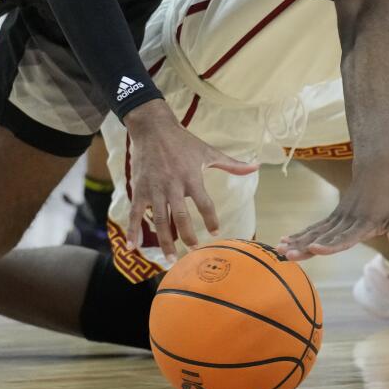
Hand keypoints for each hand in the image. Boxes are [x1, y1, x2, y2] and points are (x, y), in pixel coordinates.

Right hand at [125, 101, 257, 261]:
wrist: (153, 128)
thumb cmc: (183, 142)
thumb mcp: (208, 152)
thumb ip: (231, 164)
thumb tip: (256, 166)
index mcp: (191, 177)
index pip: (204, 203)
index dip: (211, 219)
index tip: (215, 232)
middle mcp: (172, 185)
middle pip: (181, 217)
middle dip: (188, 237)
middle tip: (194, 252)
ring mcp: (154, 189)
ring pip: (159, 220)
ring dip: (164, 242)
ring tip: (171, 259)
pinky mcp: (139, 190)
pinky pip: (134, 214)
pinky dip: (133, 231)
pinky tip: (133, 247)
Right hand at [277, 170, 388, 260]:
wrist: (376, 169)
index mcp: (365, 223)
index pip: (346, 237)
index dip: (331, 246)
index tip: (315, 249)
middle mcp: (348, 221)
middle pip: (324, 237)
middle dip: (305, 248)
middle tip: (287, 256)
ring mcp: (339, 218)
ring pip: (315, 232)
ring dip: (297, 242)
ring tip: (280, 251)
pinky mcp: (334, 217)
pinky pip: (315, 227)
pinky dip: (300, 235)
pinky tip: (285, 242)